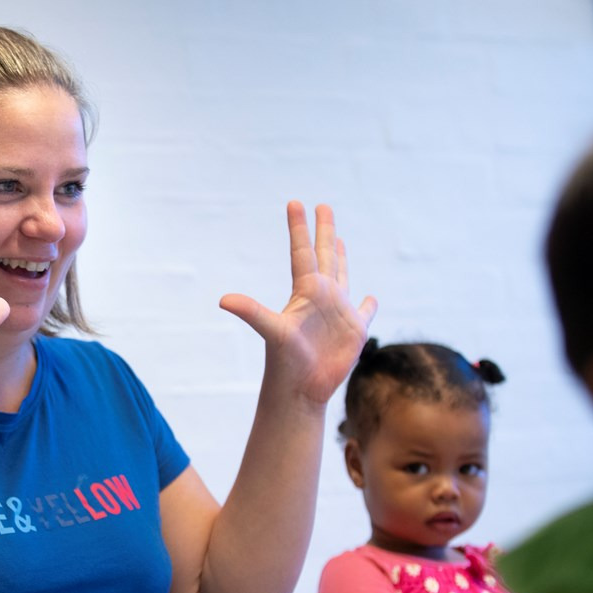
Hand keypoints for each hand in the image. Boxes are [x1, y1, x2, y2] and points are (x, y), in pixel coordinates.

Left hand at [218, 201, 377, 405]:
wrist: (300, 390)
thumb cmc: (285, 362)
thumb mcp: (271, 331)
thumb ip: (251, 312)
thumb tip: (222, 300)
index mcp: (305, 292)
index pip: (302, 252)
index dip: (299, 228)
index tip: (295, 202)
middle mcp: (322, 297)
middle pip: (324, 256)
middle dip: (324, 230)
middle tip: (322, 205)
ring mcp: (338, 313)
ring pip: (342, 276)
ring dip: (341, 257)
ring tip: (339, 240)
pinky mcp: (354, 331)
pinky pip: (364, 312)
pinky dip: (368, 304)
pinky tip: (370, 297)